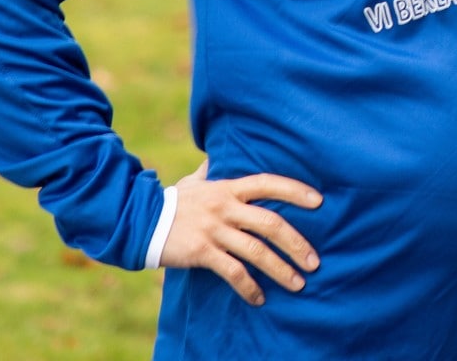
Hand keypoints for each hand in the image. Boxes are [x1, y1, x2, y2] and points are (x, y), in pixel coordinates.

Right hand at [157, 159, 323, 304]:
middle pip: (270, 223)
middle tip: (315, 261)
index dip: (294, 190)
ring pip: (256, 251)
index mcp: (227, 188)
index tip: (319, 202)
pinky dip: (249, 287)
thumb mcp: (193, 181)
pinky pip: (233, 272)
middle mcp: (224, 207)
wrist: (138, 220)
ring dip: (280, 270)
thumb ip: (209, 171)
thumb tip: (214, 158)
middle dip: (296, 243)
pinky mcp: (201, 252)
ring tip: (298, 284)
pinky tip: (259, 298)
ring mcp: (213, 230)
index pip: (268, 183)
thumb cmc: (172, 202)